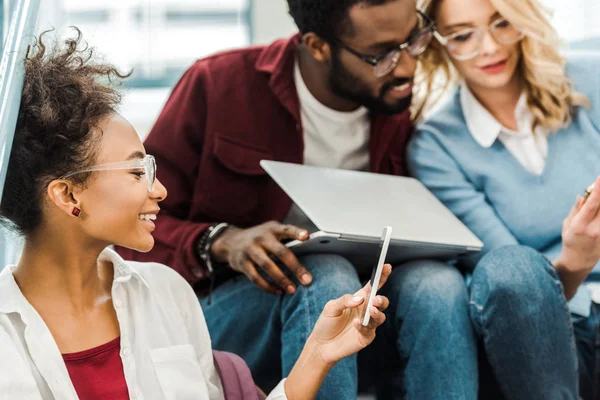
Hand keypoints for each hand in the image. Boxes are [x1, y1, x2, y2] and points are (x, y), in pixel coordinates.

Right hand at [209, 221, 310, 294]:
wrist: (231, 241)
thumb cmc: (259, 238)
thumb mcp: (271, 231)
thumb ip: (287, 237)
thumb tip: (310, 248)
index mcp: (272, 229)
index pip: (286, 229)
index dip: (296, 232)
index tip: (306, 236)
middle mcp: (261, 238)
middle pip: (280, 252)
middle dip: (295, 267)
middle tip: (307, 280)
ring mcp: (250, 250)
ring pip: (268, 266)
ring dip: (282, 280)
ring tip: (292, 290)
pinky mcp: (242, 263)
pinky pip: (256, 277)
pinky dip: (268, 286)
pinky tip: (278, 291)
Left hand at [309, 264, 391, 364]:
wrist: (321, 345)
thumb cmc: (326, 323)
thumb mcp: (331, 307)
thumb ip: (345, 300)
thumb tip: (360, 299)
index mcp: (359, 299)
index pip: (373, 286)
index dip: (381, 276)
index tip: (387, 266)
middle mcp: (366, 310)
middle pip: (381, 302)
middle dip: (381, 299)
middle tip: (375, 300)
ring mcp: (368, 324)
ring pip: (380, 316)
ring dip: (376, 313)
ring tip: (370, 311)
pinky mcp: (366, 337)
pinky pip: (370, 330)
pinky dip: (363, 326)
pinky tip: (355, 324)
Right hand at [555, 176, 599, 297]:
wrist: (580, 261)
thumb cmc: (570, 240)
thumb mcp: (567, 224)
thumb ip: (577, 209)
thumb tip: (584, 195)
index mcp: (580, 225)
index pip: (593, 204)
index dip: (598, 189)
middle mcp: (595, 229)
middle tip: (599, 184)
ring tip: (593, 206)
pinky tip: (595, 215)